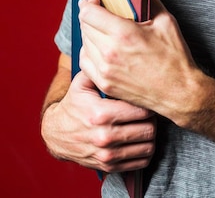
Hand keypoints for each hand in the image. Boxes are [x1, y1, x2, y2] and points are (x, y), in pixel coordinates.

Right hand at [41, 69, 155, 172]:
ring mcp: (107, 155)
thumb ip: (100, 68)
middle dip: (153, 119)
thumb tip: (118, 51)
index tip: (148, 97)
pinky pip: (140, 162)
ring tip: (146, 124)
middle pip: (148, 129)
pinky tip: (140, 139)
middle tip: (149, 111)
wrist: (56, 134)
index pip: (141, 110)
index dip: (149, 102)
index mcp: (101, 113)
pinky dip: (145, 151)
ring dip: (151, 135)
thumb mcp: (82, 83)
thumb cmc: (74, 104)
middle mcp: (105, 136)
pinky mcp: (109, 167)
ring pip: (148, 147)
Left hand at [78, 0, 202, 122]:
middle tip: (93, 10)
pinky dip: (87, 52)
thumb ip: (150, 1)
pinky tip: (96, 47)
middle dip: (88, 15)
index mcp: (124, 33)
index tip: (93, 0)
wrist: (179, 92)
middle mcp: (110, 52)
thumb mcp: (166, 21)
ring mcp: (105, 70)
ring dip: (88, 33)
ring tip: (97, 28)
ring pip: (83, 44)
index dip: (89, 3)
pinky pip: (85, 63)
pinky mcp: (105, 84)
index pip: (89, 13)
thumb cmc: (174, 57)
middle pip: (84, 26)